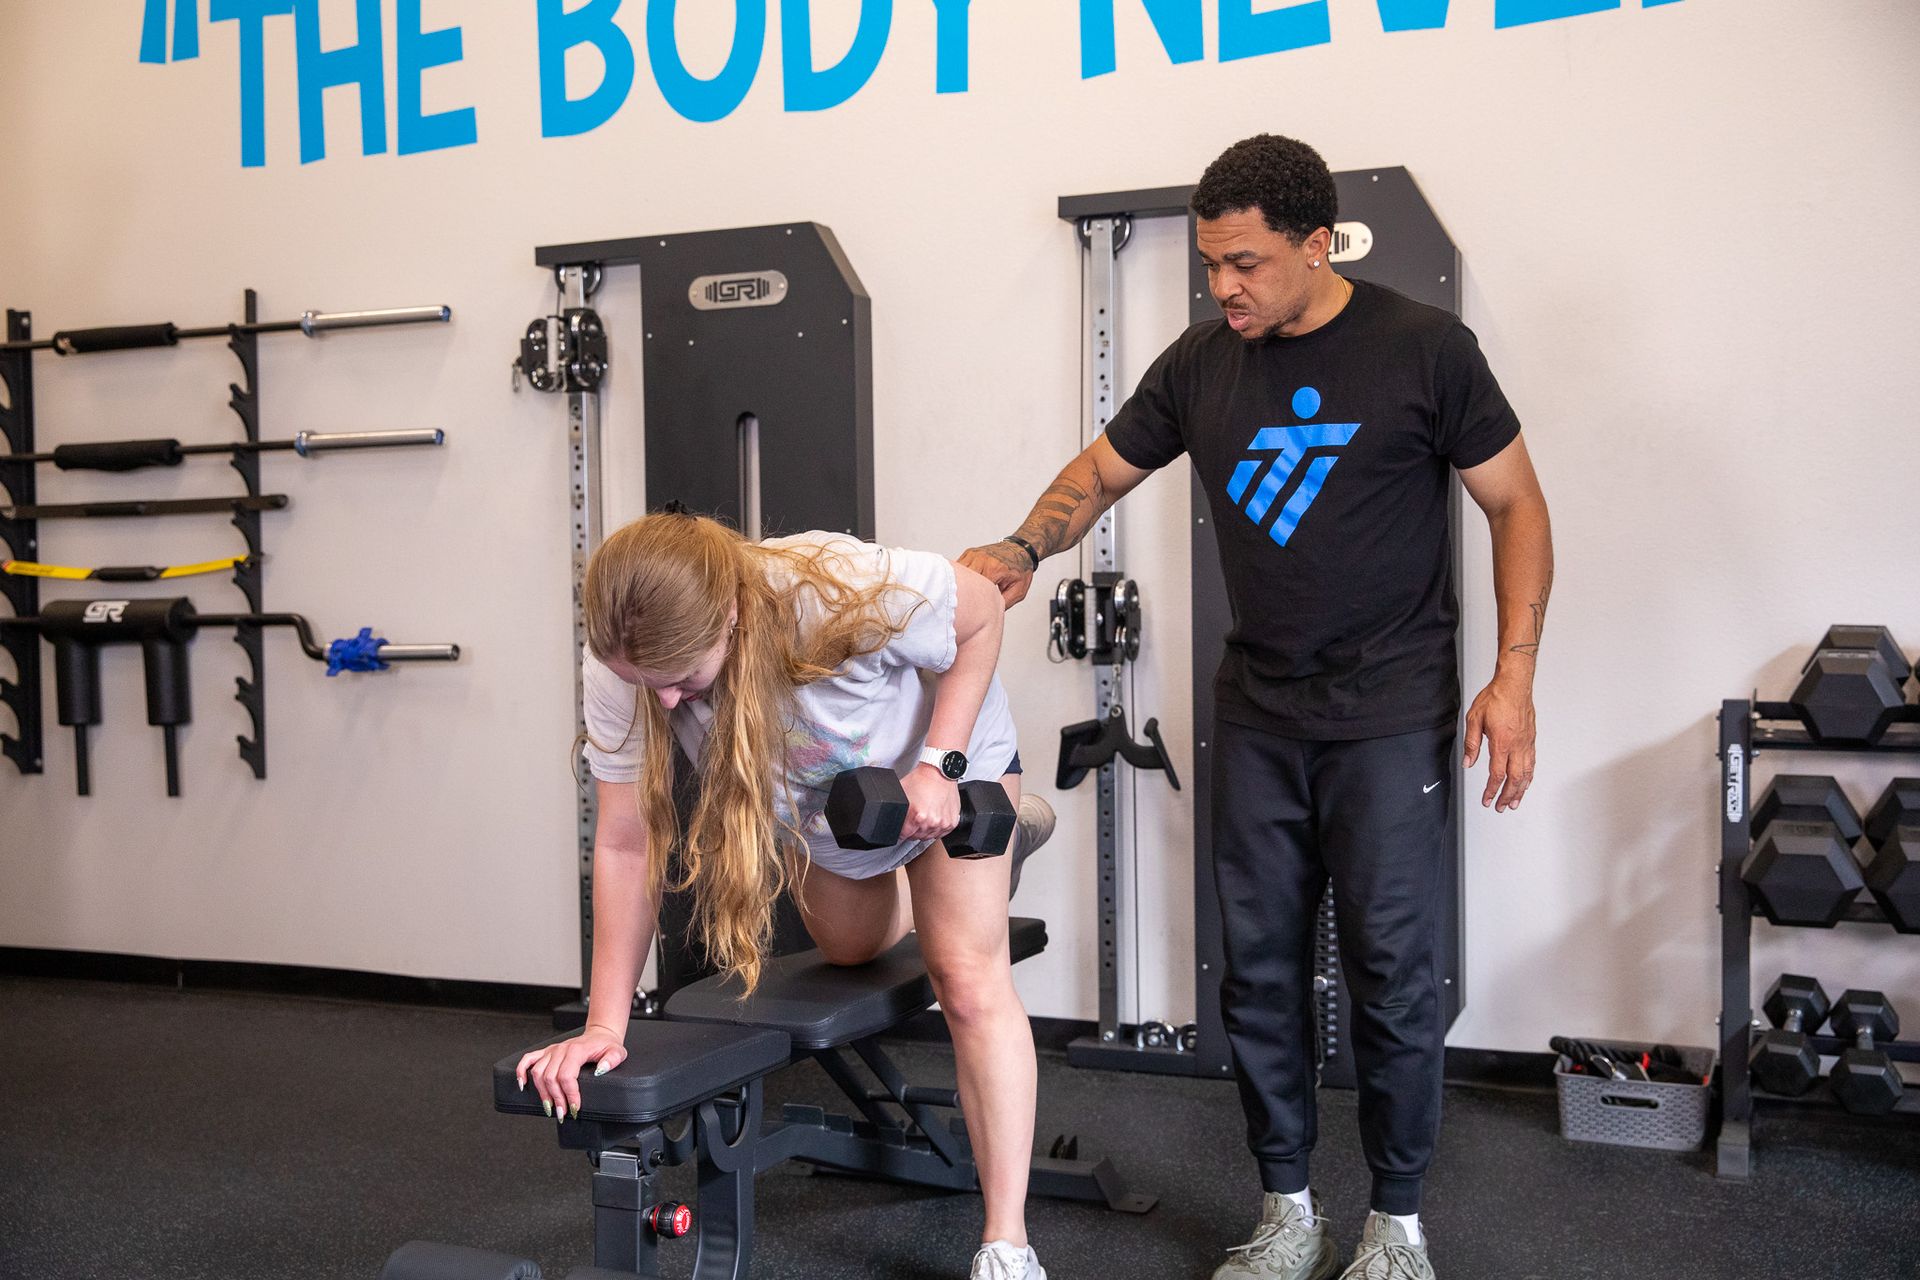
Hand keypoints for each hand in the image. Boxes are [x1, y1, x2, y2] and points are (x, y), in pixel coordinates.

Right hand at [516, 1024, 627, 1122]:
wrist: (600, 1034)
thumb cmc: (607, 1045)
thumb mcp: (617, 1052)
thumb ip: (612, 1060)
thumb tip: (601, 1070)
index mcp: (577, 1050)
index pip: (567, 1075)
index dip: (569, 1094)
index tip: (575, 1108)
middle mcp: (561, 1049)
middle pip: (551, 1077)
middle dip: (556, 1099)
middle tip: (563, 1114)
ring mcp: (552, 1050)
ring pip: (538, 1072)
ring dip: (542, 1092)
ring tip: (550, 1108)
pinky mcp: (547, 1052)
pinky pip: (528, 1059)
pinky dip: (522, 1072)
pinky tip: (523, 1085)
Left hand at [900, 764, 960, 840]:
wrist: (939, 772)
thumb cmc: (922, 780)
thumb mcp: (902, 794)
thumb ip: (896, 809)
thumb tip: (889, 818)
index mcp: (918, 816)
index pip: (904, 835)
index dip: (901, 831)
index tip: (902, 827)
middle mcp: (932, 821)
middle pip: (916, 837)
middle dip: (912, 830)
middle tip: (913, 819)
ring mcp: (943, 823)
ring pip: (929, 836)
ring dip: (925, 830)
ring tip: (924, 817)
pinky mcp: (952, 822)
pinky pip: (941, 833)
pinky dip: (936, 828)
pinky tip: (933, 818)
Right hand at [959, 541, 1035, 607]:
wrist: (1021, 549)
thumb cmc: (1021, 568)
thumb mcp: (1019, 591)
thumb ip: (1004, 603)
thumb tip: (989, 613)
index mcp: (995, 569)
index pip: (977, 589)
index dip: (974, 601)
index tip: (973, 610)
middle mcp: (982, 559)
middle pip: (964, 581)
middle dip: (964, 594)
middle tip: (967, 605)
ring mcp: (974, 555)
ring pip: (958, 573)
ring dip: (960, 585)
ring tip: (965, 595)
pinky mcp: (969, 553)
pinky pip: (959, 567)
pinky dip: (960, 577)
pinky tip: (965, 584)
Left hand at [1463, 669, 1536, 811]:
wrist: (1514, 684)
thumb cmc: (1495, 698)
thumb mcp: (1474, 719)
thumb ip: (1472, 743)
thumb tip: (1468, 762)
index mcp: (1502, 742)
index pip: (1497, 774)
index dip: (1492, 791)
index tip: (1487, 800)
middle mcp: (1517, 745)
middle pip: (1515, 779)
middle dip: (1507, 796)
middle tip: (1502, 807)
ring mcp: (1527, 743)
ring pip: (1527, 773)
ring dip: (1520, 790)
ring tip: (1515, 802)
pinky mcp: (1531, 739)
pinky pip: (1532, 763)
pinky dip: (1529, 776)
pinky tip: (1526, 782)